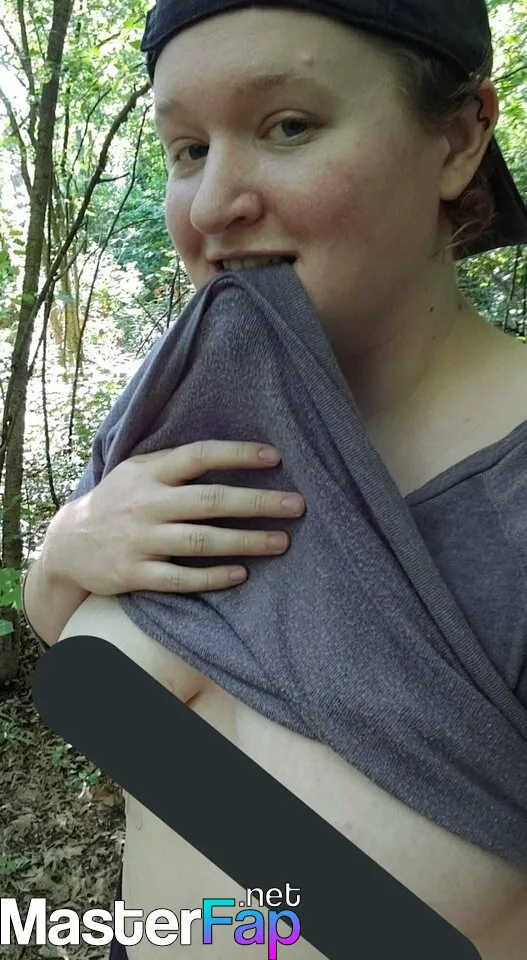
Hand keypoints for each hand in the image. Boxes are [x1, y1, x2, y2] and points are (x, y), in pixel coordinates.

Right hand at [44, 441, 305, 595]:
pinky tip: (241, 573)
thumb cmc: (117, 502)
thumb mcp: (136, 471)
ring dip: (246, 541)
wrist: (67, 545)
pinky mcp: (135, 574)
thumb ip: (174, 463)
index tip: (275, 457)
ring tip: (282, 542)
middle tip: (297, 505)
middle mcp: (147, 504)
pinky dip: (213, 577)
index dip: (237, 454)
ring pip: (201, 541)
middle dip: (258, 503)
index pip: (199, 456)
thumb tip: (231, 452)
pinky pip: (181, 578)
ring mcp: (140, 541)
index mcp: (149, 473)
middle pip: (210, 501)